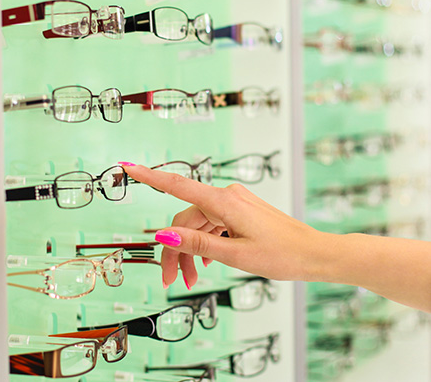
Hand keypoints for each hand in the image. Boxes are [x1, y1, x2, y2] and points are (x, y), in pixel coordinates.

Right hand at [120, 163, 329, 289]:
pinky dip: (206, 243)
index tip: (128, 167)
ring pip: (198, 225)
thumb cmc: (283, 255)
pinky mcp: (241, 210)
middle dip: (174, 249)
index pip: (177, 186)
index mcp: (223, 202)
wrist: (317, 254)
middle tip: (171, 280)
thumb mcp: (235, 254)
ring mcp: (234, 202)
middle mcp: (227, 196)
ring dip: (191, 251)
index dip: (150, 177)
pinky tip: (207, 264)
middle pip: (185, 219)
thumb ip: (198, 243)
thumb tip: (164, 233)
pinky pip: (213, 224)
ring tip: (192, 280)